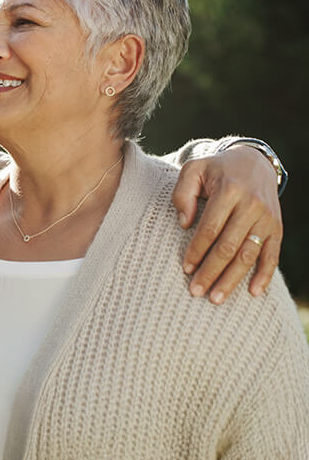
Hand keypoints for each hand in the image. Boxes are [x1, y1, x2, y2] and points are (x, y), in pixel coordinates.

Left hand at [172, 145, 282, 303]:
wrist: (253, 162)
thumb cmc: (216, 169)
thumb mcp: (193, 170)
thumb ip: (183, 193)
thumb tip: (184, 223)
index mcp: (229, 191)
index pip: (210, 228)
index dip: (197, 250)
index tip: (185, 268)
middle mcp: (251, 206)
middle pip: (229, 246)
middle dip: (211, 271)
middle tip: (196, 291)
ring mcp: (267, 218)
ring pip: (249, 255)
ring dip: (232, 279)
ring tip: (216, 298)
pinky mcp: (277, 227)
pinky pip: (273, 255)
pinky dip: (264, 275)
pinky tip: (253, 292)